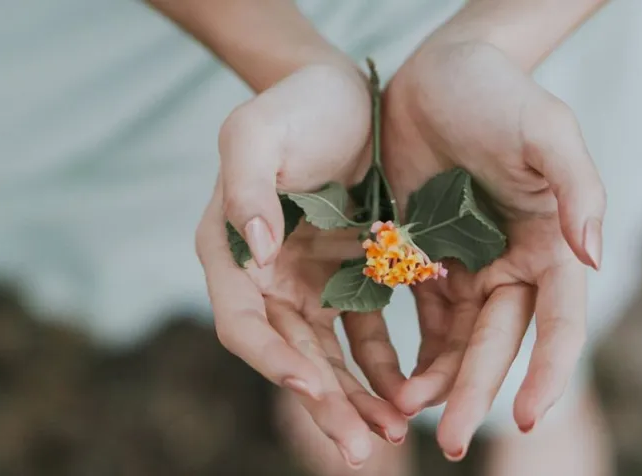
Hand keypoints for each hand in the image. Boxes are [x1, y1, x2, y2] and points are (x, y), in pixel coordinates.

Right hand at [195, 64, 406, 467]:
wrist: (345, 93)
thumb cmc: (295, 106)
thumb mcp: (258, 132)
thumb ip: (245, 185)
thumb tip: (253, 252)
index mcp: (229, 251)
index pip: (243, 323)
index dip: (272, 360)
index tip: (313, 387)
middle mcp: (264, 278)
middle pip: (289, 356)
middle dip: (325, 404)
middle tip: (362, 448)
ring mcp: (307, 284)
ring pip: (329, 358)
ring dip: (357, 399)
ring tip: (393, 434)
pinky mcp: (349, 280)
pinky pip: (366, 335)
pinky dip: (385, 366)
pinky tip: (411, 391)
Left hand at [381, 40, 605, 457]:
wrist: (437, 71)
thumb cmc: (500, 94)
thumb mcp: (546, 130)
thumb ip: (579, 190)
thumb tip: (596, 260)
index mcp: (551, 246)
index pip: (559, 323)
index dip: (548, 371)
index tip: (528, 419)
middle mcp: (513, 266)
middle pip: (498, 344)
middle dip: (476, 393)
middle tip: (452, 442)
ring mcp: (466, 266)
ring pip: (455, 342)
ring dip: (435, 383)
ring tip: (406, 415)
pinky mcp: (422, 260)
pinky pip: (416, 318)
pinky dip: (405, 352)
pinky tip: (387, 382)